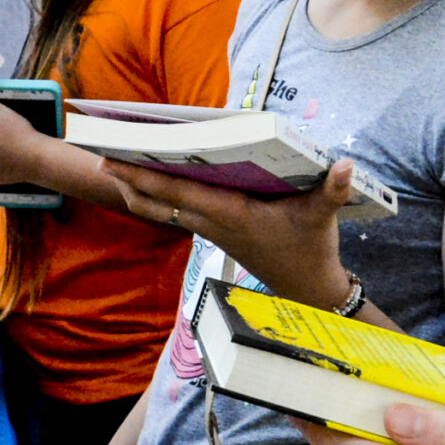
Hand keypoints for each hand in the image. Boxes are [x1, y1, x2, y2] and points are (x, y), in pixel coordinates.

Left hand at [105, 157, 361, 309]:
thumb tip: (346, 165)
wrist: (307, 289)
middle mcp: (213, 221)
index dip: (144, 176)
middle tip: (98, 155)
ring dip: (137, 189)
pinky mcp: (215, 231)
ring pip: (162, 208)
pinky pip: (176, 211)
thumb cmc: (312, 248)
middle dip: (128, 179)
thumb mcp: (324, 216)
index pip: (178, 192)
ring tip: (112, 165)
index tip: (116, 160)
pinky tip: (147, 180)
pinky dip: (157, 195)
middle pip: (158, 200)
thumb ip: (335, 189)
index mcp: (232, 214)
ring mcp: (211, 228)